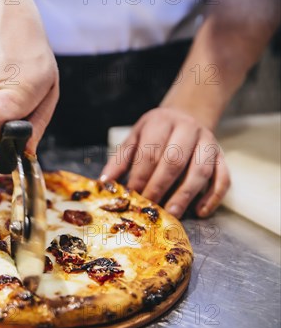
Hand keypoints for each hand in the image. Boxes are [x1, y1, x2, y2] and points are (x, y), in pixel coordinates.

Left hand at [101, 108, 230, 217]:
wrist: (186, 115)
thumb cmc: (155, 132)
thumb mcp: (134, 138)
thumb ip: (120, 160)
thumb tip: (105, 183)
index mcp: (161, 122)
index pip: (150, 152)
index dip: (140, 176)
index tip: (132, 196)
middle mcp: (187, 129)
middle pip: (174, 161)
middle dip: (160, 186)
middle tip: (150, 207)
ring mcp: (208, 142)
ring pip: (200, 170)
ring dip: (186, 194)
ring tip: (172, 213)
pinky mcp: (221, 156)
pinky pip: (223, 177)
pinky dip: (214, 196)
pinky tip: (201, 211)